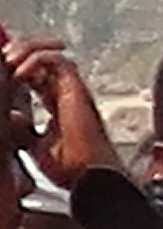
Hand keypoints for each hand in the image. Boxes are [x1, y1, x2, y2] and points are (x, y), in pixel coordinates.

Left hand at [4, 35, 108, 180]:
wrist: (89, 176)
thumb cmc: (72, 168)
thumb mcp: (35, 146)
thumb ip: (24, 130)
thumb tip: (11, 116)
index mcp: (59, 106)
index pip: (37, 77)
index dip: (17, 69)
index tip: (0, 70)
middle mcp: (68, 95)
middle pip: (43, 60)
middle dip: (19, 54)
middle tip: (2, 59)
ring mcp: (73, 91)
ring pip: (49, 54)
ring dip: (26, 52)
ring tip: (10, 61)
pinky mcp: (76, 89)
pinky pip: (56, 61)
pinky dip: (36, 60)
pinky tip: (21, 73)